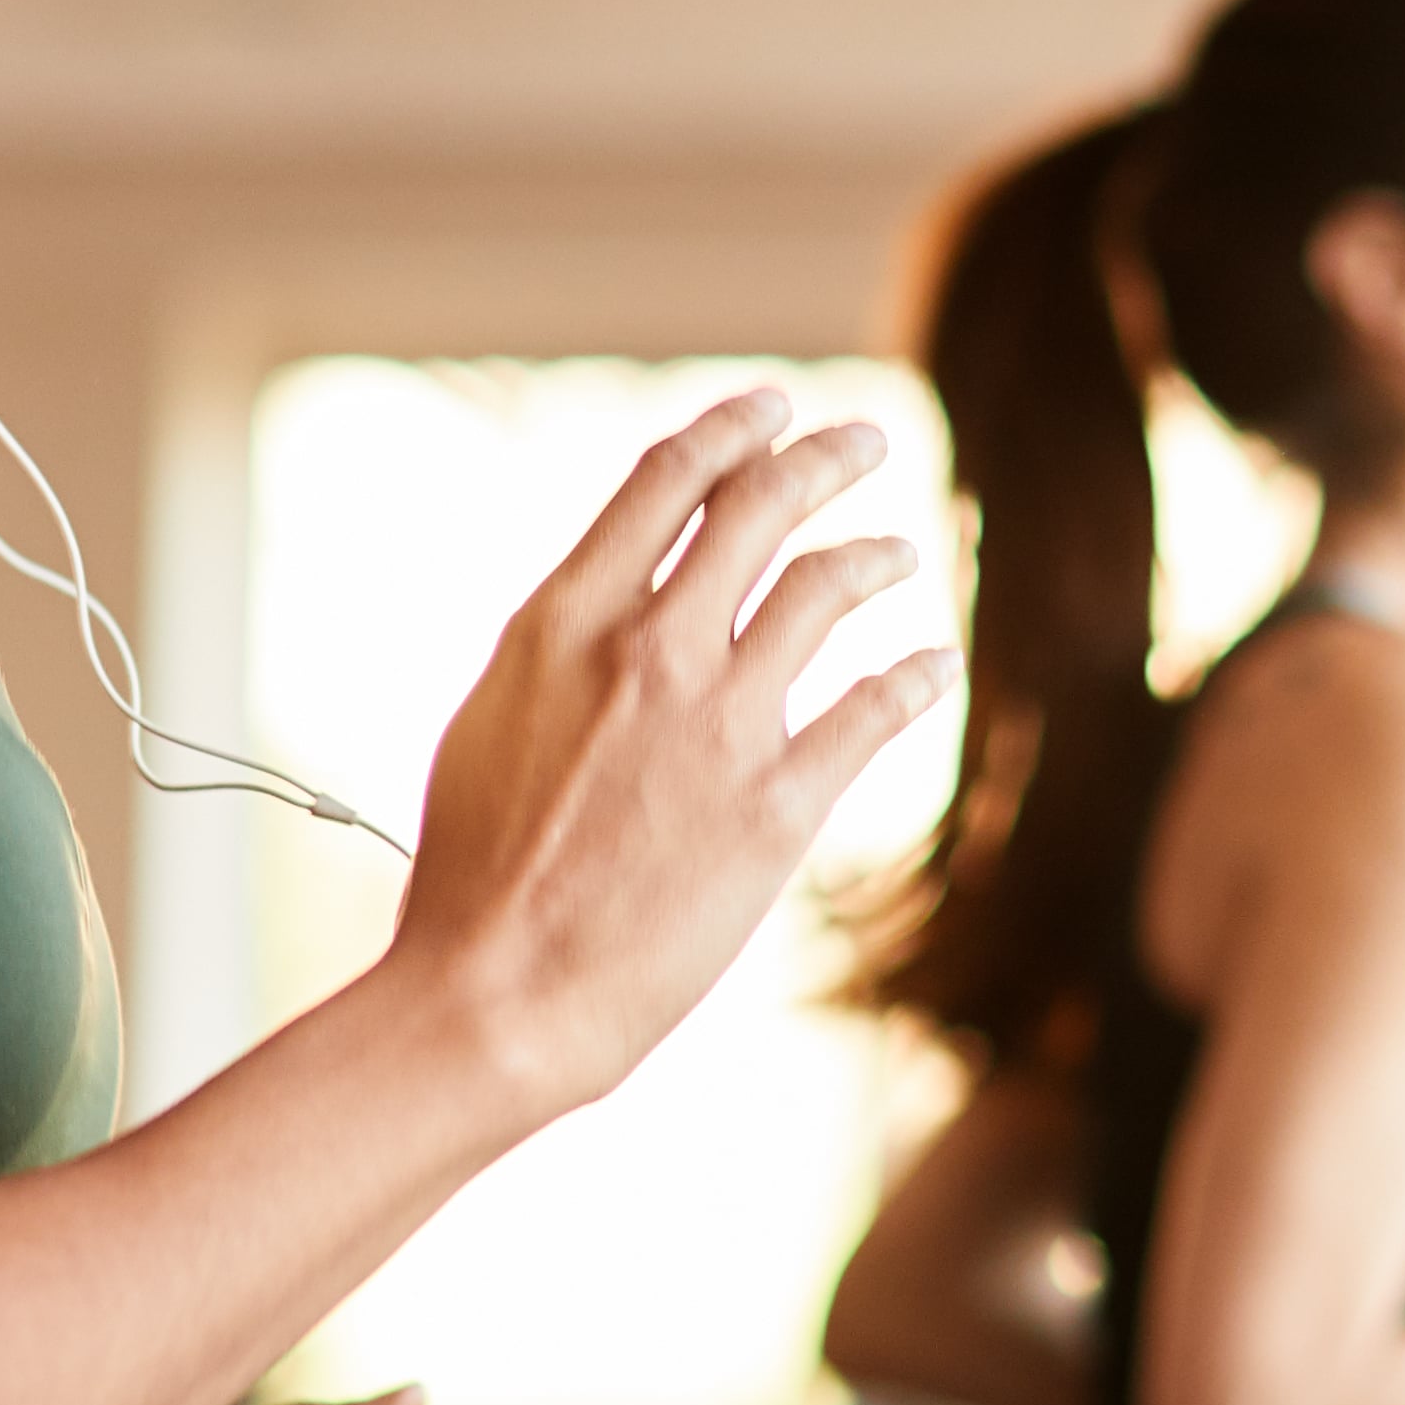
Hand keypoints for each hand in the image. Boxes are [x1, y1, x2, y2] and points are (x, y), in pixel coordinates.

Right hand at [387, 394, 950, 1114]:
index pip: (667, 480)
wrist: (498, 994)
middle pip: (760, 507)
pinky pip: (871, 711)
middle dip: (822, 459)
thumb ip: (562, 651)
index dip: (732, 430)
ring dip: (873, 557)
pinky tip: (930, 665)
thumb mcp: (492, 720)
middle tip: (859, 445)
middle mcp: (647, 648)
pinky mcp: (778, 804)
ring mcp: (719, 721)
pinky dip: (912, 675)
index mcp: (564, 620)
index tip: (771, 410)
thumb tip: (612, 608)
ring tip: (897, 553)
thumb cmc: (474, 875)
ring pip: (824, 589)